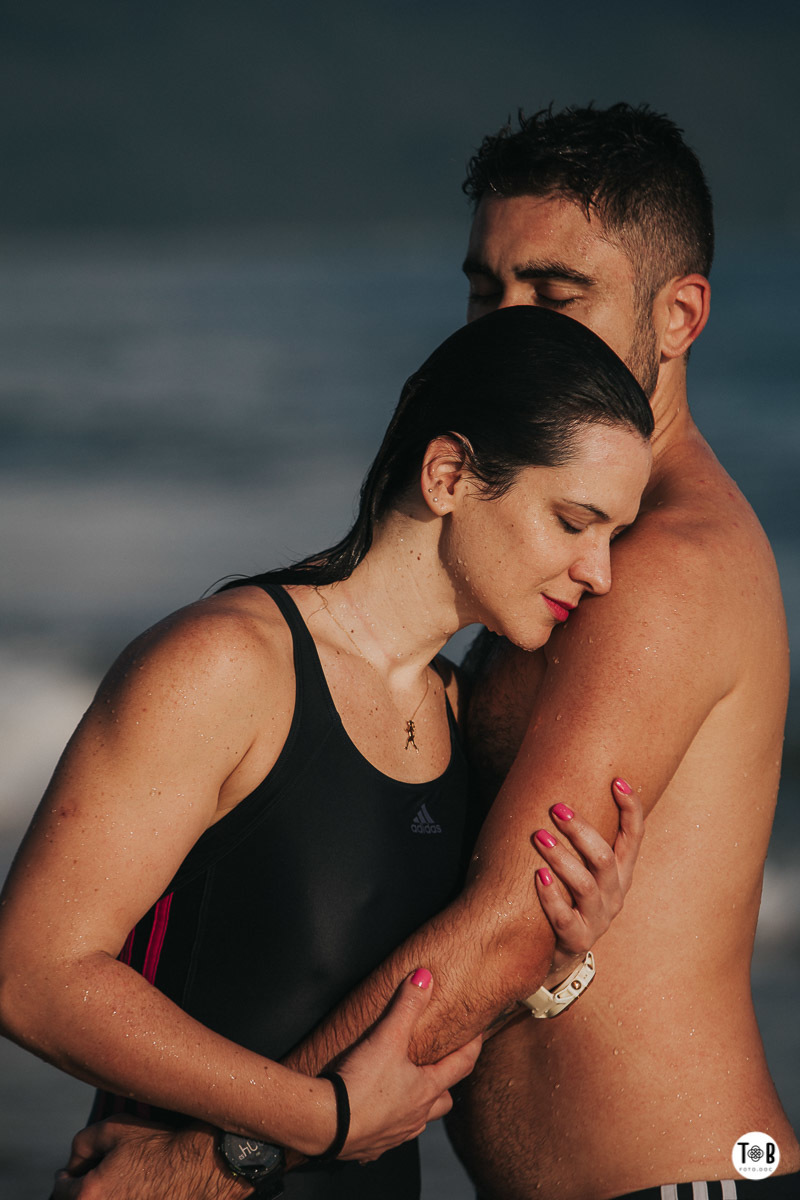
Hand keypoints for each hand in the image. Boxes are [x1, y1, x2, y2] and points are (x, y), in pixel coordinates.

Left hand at [52, 1116, 251, 1199]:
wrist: (196, 1167)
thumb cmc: (157, 1146)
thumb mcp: (114, 1128)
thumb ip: (82, 1143)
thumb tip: (74, 1162)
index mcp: (88, 1195)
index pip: (59, 1191)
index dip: (66, 1177)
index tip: (71, 1173)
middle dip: (82, 1190)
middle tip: (97, 1176)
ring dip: (102, 1195)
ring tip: (120, 1182)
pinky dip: (124, 1198)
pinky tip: (135, 1190)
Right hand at [336, 969, 481, 1161]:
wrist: (327, 1126)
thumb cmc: (362, 1083)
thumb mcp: (387, 1038)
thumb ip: (407, 1006)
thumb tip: (425, 976)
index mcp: (425, 1090)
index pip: (461, 1066)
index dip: (472, 1047)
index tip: (478, 1034)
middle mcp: (416, 1116)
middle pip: (443, 1101)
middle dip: (444, 1084)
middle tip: (439, 1067)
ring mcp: (395, 1135)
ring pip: (417, 1120)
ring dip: (416, 1105)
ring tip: (405, 1088)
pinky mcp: (372, 1147)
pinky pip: (388, 1135)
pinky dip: (386, 1123)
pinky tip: (373, 1112)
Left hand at [534, 777, 642, 984]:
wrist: (561, 953)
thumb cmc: (569, 896)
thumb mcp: (583, 868)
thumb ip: (579, 838)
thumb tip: (557, 789)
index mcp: (620, 873)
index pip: (634, 837)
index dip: (631, 810)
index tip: (618, 781)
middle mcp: (614, 894)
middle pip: (606, 858)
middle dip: (582, 830)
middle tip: (556, 808)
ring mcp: (597, 919)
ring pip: (586, 885)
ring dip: (562, 858)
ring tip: (539, 836)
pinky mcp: (576, 940)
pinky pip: (564, 917)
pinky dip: (551, 895)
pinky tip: (538, 876)